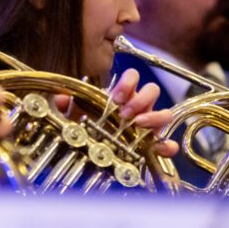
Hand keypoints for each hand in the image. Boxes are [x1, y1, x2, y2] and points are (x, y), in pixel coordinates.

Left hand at [55, 68, 176, 157]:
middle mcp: (139, 106)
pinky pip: (167, 143)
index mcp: (124, 94)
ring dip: (153, 116)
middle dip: (140, 99)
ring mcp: (149, 124)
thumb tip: (61, 98)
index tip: (116, 97)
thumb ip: (68, 104)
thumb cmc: (89, 126)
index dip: (128, 82)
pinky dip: (167, 145)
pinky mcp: (153, 144)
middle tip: (124, 113)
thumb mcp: (76, 114)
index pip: (133, 76)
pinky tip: (162, 147)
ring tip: (138, 124)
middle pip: (152, 90)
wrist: (93, 151)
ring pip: (164, 112)